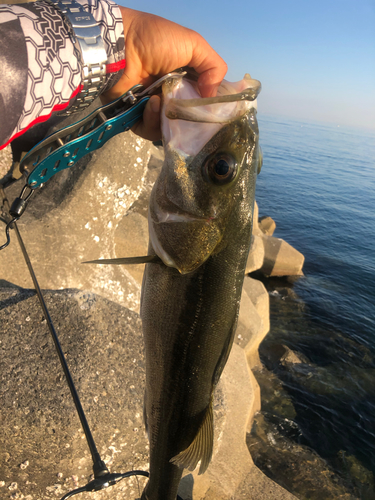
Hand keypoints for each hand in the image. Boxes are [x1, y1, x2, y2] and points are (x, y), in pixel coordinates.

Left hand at [100, 7, 226, 140]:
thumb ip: (214, 67)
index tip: (213, 112)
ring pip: (170, 128)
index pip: (202, 100)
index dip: (208, 108)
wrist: (119, 46)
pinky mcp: (136, 118)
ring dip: (169, 118)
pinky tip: (150, 104)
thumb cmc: (156, 41)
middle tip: (189, 114)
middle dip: (190, 119)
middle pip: (187, 119)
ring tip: (161, 101)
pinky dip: (152, 120)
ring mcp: (153, 108)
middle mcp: (170, 95)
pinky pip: (149, 130)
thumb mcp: (194, 44)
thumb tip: (213, 97)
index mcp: (185, 79)